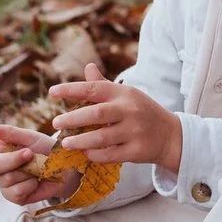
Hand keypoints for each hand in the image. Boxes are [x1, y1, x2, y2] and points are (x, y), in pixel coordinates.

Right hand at [0, 121, 79, 207]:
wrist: (65, 168)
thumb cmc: (45, 149)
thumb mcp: (29, 137)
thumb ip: (9, 133)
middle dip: (13, 159)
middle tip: (30, 154)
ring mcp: (3, 182)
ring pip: (8, 179)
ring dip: (28, 172)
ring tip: (37, 168)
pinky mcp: (13, 196)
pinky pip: (17, 191)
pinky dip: (31, 184)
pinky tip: (36, 180)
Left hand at [48, 62, 183, 171]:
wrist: (170, 135)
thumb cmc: (141, 112)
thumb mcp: (126, 95)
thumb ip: (104, 85)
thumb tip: (88, 67)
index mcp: (123, 93)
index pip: (94, 88)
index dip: (71, 89)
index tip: (52, 93)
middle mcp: (129, 110)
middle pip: (96, 114)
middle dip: (73, 119)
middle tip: (55, 123)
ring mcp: (134, 131)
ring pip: (102, 137)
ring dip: (80, 141)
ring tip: (65, 143)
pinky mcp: (137, 150)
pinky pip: (111, 154)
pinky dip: (95, 154)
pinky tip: (86, 153)